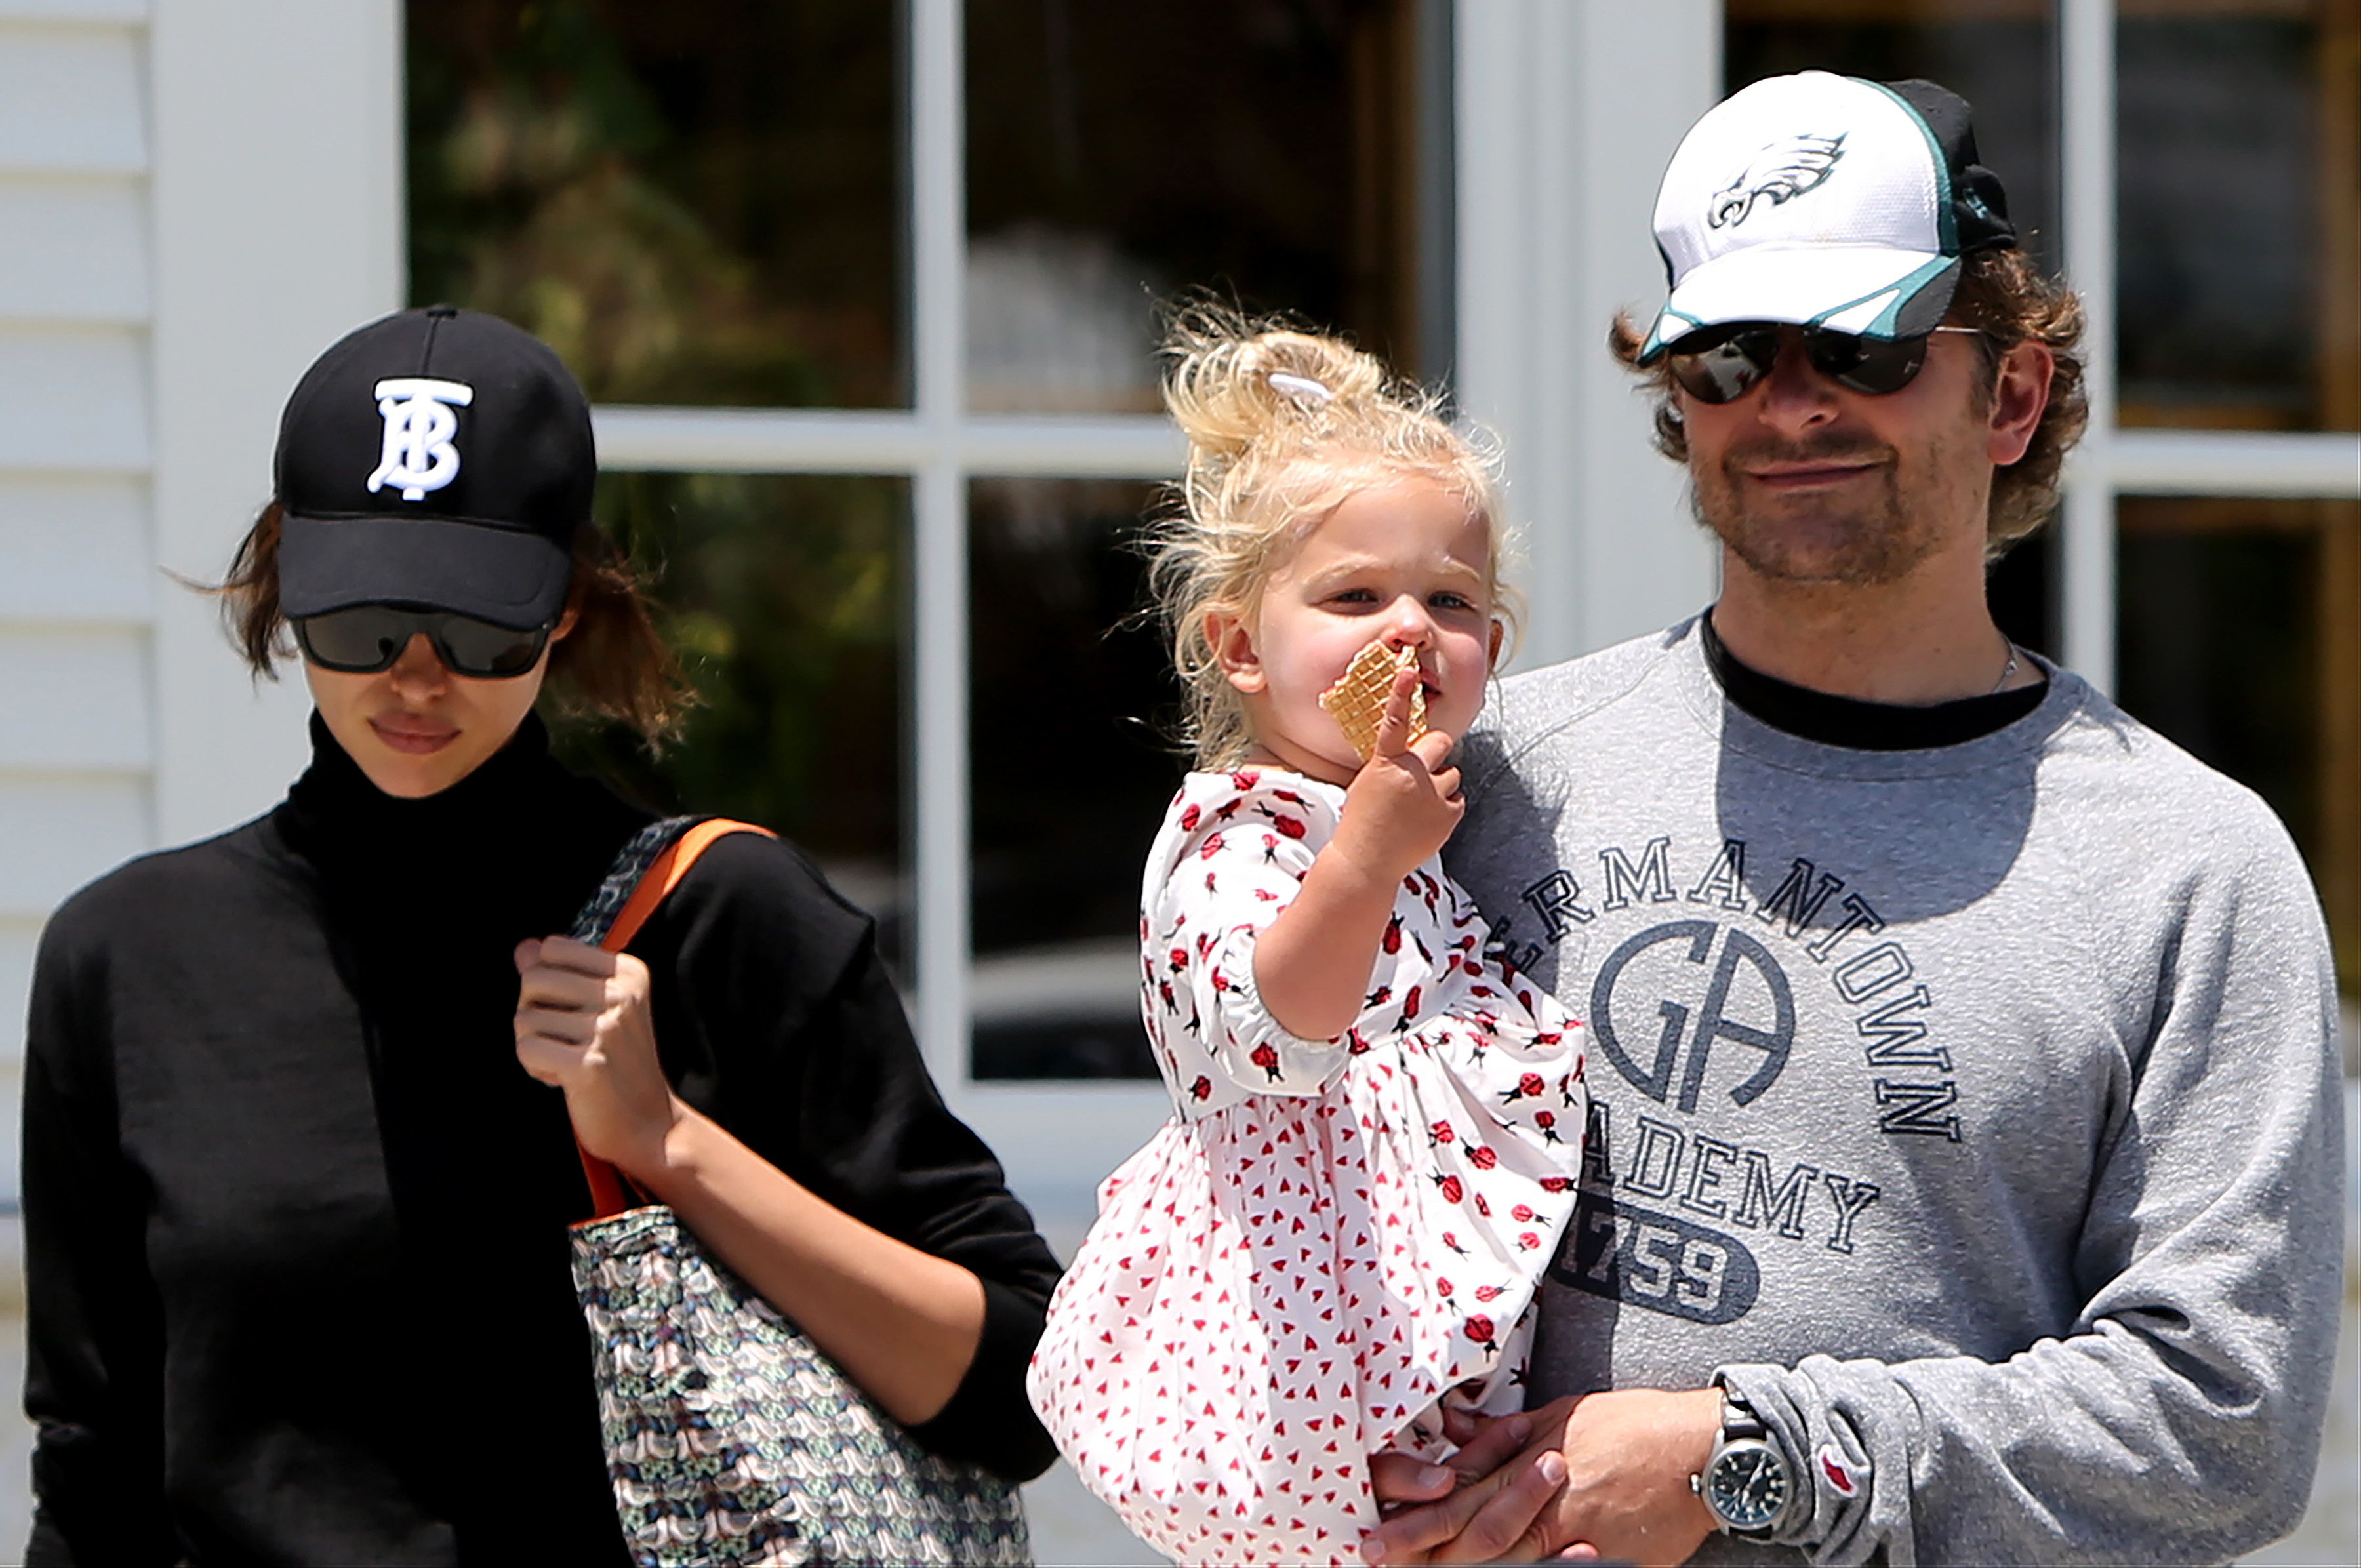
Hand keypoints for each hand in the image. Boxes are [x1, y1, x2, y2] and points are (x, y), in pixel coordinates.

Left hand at [513, 935, 682, 1178]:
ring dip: (533, 1044)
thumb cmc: (618, 1063)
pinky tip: (560, 1078)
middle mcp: (621, 995)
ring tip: (564, 1060)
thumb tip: (522, 948)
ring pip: (524, 1018)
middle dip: (532, 1011)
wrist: (649, 1123)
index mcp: (628, 972)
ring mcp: (606, 1029)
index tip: (568, 1009)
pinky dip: (534, 1066)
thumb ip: (560, 973)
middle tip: (561, 1039)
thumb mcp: (599, 1008)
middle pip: (532, 979)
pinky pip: (526, 1048)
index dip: (545, 979)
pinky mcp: (588, 1063)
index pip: (551, 947)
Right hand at [1335, 663, 1463, 885]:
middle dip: (1435, 753)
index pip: (1395, 722)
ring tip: (1416, 810)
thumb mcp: (1370, 784)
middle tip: (1422, 774)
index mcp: (1385, 763)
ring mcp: (1433, 795)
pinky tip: (1424, 824)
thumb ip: (1394, 766)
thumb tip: (1420, 757)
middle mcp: (1411, 774)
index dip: (1401, 695)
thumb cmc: (1364, 821)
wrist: (1367, 862)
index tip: (1407, 672)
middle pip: (1440, 743)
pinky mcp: (1449, 815)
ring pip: (1451, 775)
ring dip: (1439, 787)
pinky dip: (1444, 810)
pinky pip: (1456, 800)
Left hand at [1363, 1390, 1720, 1565]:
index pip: (1460, 1498)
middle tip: (1375, 1554)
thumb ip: (1506, 1434)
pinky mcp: (1605, 1565)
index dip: (1415, 1517)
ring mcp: (1575, 1544)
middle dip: (1420, 1549)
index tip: (1377, 1529)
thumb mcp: (1561, 1415)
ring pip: (1506, 1565)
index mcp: (1532, 1468)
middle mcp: (1546, 1510)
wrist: (1702, 1452)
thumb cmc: (1632, 1426)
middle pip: (1471, 1540)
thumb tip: (1454, 1430)